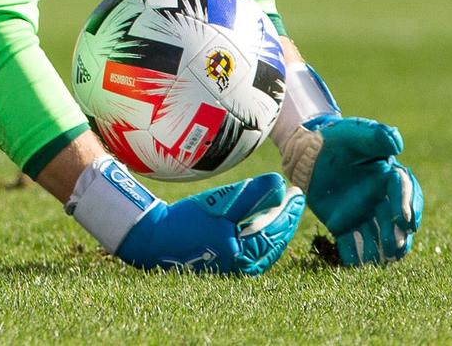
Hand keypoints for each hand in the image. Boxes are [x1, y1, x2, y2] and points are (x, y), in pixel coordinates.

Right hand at [114, 172, 303, 275]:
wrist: (154, 239)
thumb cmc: (186, 221)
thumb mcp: (220, 204)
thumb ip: (252, 195)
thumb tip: (280, 184)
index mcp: (244, 256)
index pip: (276, 231)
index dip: (289, 211)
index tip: (298, 193)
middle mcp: (242, 267)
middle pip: (273, 242)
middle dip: (285, 220)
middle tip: (295, 199)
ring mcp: (233, 268)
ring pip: (263, 247)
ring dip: (274, 227)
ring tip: (281, 208)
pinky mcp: (223, 263)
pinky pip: (251, 249)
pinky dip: (260, 234)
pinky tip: (259, 222)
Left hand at [297, 116, 422, 266]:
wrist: (308, 154)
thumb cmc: (336, 139)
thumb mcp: (354, 133)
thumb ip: (374, 135)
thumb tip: (397, 142)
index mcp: (388, 177)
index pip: (405, 192)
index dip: (408, 206)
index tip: (406, 220)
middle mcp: (381, 200)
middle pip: (396, 223)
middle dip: (398, 236)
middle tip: (395, 247)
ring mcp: (364, 216)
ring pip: (379, 238)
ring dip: (381, 250)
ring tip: (381, 259)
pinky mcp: (345, 227)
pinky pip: (352, 244)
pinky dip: (355, 255)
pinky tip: (353, 260)